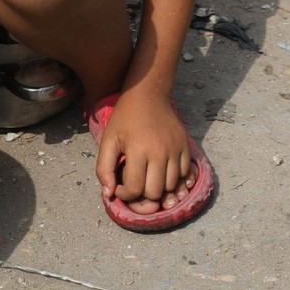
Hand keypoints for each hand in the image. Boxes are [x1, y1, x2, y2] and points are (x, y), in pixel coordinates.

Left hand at [94, 88, 193, 213]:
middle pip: (155, 192)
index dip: (125, 194)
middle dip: (142, 193)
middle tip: (135, 181)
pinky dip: (173, 178)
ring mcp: (175, 149)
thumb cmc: (125, 118)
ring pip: (170, 186)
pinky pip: (184, 174)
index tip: (120, 186)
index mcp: (138, 150)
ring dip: (158, 187)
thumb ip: (104, 169)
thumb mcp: (108, 140)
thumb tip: (109, 194)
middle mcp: (160, 152)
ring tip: (148, 175)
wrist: (149, 95)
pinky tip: (161, 169)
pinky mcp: (186, 146)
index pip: (135, 189)